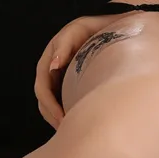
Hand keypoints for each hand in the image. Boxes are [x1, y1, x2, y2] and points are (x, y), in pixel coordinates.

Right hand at [34, 14, 117, 129]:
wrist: (116, 26)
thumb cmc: (95, 27)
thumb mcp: (77, 30)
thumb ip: (63, 45)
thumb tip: (53, 65)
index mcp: (50, 60)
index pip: (42, 88)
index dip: (50, 105)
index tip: (62, 118)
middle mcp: (54, 71)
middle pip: (45, 101)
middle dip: (54, 117)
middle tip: (68, 130)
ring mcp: (64, 79)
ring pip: (54, 105)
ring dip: (61, 119)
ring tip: (74, 131)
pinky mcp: (75, 83)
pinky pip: (67, 102)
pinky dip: (72, 113)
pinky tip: (82, 122)